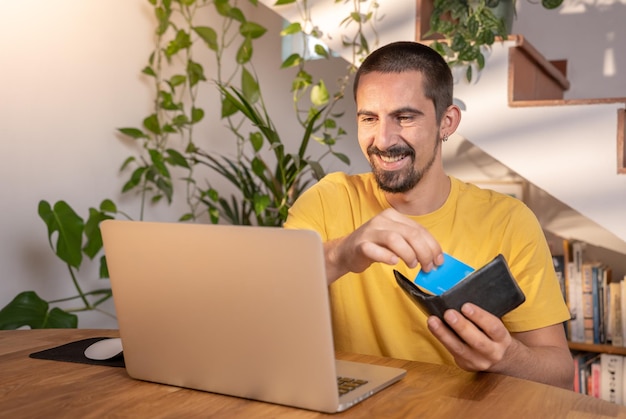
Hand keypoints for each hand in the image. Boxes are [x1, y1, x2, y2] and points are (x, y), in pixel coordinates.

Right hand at [325, 208, 443, 281]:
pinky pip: (375, 250)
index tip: (439, 260)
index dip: (433, 246)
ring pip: (395, 239)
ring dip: (409, 254)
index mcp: (393, 216)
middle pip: (410, 234)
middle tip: (428, 267)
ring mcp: (370, 232)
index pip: (419, 229)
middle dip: (424, 252)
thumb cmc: (374, 246)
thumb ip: (411, 243)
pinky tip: (394, 263)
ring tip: (412, 265)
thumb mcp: (394, 239)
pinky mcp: (360, 245)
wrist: (345, 251)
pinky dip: (387, 257)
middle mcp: (382, 220)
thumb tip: (434, 256)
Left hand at [426, 303, 514, 372]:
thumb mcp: (494, 326)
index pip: (494, 327)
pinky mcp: (465, 365)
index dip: (480, 317)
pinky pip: (451, 351)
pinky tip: (433, 328)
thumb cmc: (492, 335)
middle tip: (448, 313)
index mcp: (502, 339)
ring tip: (433, 321)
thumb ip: (481, 317)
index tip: (466, 306)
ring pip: (460, 349)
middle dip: (461, 326)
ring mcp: (478, 361)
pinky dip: (441, 338)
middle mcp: (493, 352)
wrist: (499, 358)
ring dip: (444, 334)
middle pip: (478, 342)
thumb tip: (459, 298)